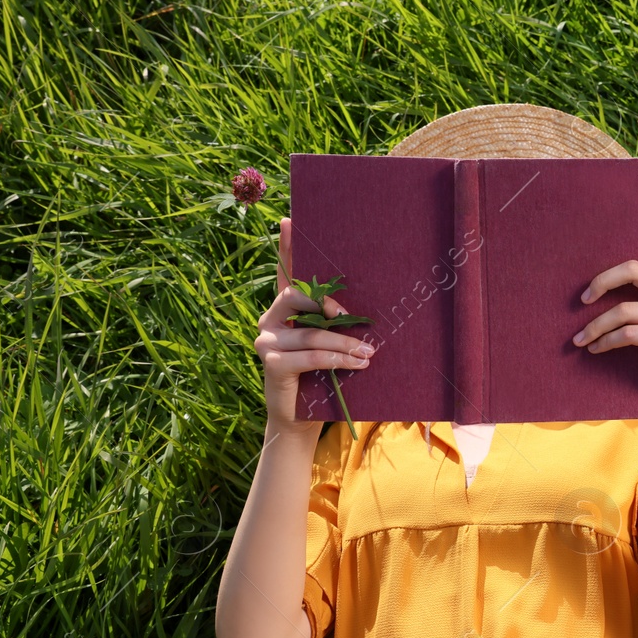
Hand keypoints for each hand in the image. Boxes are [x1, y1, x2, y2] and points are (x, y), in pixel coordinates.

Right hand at [255, 217, 375, 434]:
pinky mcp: (271, 364)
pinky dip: (338, 359)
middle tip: (354, 318)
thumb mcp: (333, 342)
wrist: (304, 416)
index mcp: (285, 309)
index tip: (288, 221)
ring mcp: (267, 341)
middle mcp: (270, 319)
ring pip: (312, 332)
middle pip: (298, 297)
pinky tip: (358, 363)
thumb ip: (338, 321)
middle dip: (330, 306)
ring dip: (346, 342)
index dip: (286, 247)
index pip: (285, 272)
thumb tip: (365, 307)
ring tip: (370, 351)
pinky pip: (311, 355)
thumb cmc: (323, 374)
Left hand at [574, 188, 637, 406]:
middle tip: (582, 299)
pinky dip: (605, 342)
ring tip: (579, 339)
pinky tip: (594, 350)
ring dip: (595, 326)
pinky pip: (628, 333)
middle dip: (602, 281)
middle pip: (634, 268)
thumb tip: (591, 284)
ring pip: (623, 309)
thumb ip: (633, 297)